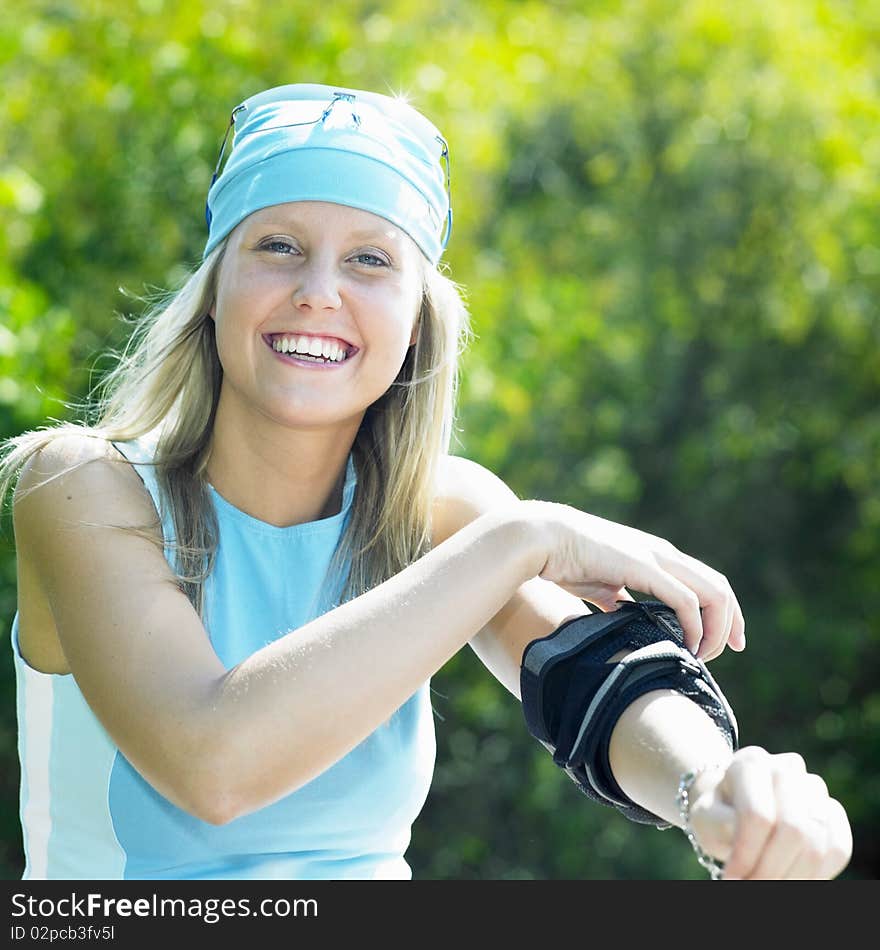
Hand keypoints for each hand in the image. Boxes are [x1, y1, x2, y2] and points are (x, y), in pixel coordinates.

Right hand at [519, 499, 744, 658]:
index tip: (725, 641)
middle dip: (732, 622)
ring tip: (702, 655)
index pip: (706, 582)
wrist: (543, 539)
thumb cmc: (566, 560)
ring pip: (712, 593)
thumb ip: (618, 599)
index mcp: (657, 557)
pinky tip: (685, 645)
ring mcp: (656, 558)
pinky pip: (685, 600)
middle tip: (733, 650)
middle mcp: (664, 554)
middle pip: (719, 587)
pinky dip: (694, 626)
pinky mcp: (644, 567)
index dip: (723, 612)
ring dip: (716, 629)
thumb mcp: (601, 584)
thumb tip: (624, 620)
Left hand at [686, 746, 852, 879]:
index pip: (757, 815)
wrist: (736, 807)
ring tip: (769, 887)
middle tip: (753, 888)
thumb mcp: (705, 818)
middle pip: (793, 829)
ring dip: (794, 877)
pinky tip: (794, 881)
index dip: (747, 854)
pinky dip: (819, 874)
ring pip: (819, 841)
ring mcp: (814, 788)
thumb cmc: (717, 814)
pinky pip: (839, 848)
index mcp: (750, 764)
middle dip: (772, 870)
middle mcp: (786, 769)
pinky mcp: (833, 810)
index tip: (732, 879)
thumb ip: (721, 826)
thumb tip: (744, 846)